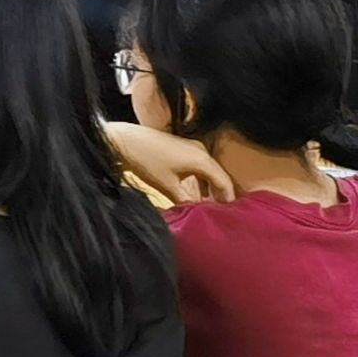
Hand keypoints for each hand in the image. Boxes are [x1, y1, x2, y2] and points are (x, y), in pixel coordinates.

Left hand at [103, 120, 232, 203]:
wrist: (125, 141)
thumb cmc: (147, 162)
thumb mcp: (167, 186)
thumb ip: (185, 201)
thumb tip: (197, 215)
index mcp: (202, 159)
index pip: (224, 181)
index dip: (229, 198)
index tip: (232, 214)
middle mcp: (201, 151)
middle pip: (219, 175)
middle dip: (222, 194)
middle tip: (225, 213)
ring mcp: (192, 147)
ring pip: (209, 171)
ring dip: (212, 187)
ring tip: (213, 206)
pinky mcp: (183, 149)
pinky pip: (200, 167)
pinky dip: (202, 180)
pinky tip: (200, 193)